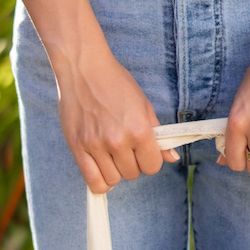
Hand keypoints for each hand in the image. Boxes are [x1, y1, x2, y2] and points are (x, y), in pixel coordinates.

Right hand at [56, 47, 179, 193]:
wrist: (82, 67)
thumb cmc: (115, 83)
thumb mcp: (143, 105)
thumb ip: (157, 134)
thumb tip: (172, 158)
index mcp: (139, 130)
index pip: (152, 166)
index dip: (150, 161)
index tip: (143, 152)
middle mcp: (118, 140)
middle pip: (132, 174)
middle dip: (132, 164)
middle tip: (125, 148)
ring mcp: (96, 145)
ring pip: (113, 180)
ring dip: (115, 171)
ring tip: (111, 155)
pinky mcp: (78, 147)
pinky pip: (93, 181)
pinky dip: (100, 182)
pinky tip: (101, 169)